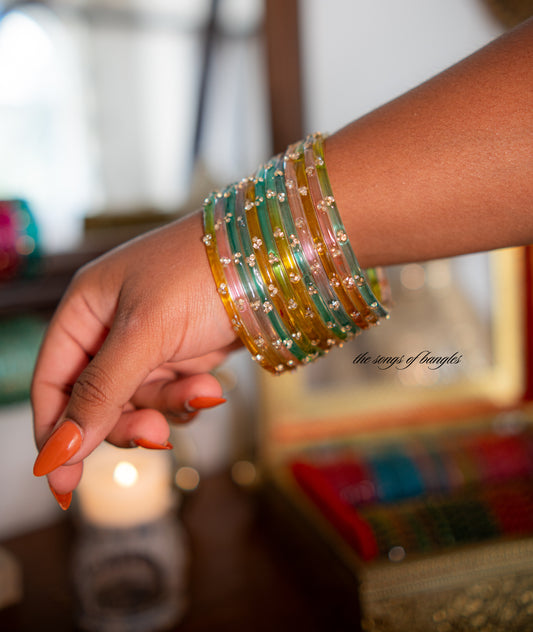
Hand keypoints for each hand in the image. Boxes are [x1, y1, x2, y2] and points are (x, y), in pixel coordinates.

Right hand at [31, 211, 237, 501]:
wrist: (272, 257)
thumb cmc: (201, 273)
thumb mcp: (145, 332)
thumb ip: (102, 390)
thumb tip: (58, 450)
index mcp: (86, 308)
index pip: (52, 382)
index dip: (55, 432)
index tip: (61, 483)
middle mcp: (111, 327)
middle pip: (96, 401)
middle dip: (126, 421)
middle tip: (155, 435)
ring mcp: (149, 342)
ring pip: (139, 403)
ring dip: (169, 404)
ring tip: (205, 390)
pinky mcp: (183, 354)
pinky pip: (171, 396)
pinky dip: (189, 399)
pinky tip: (211, 388)